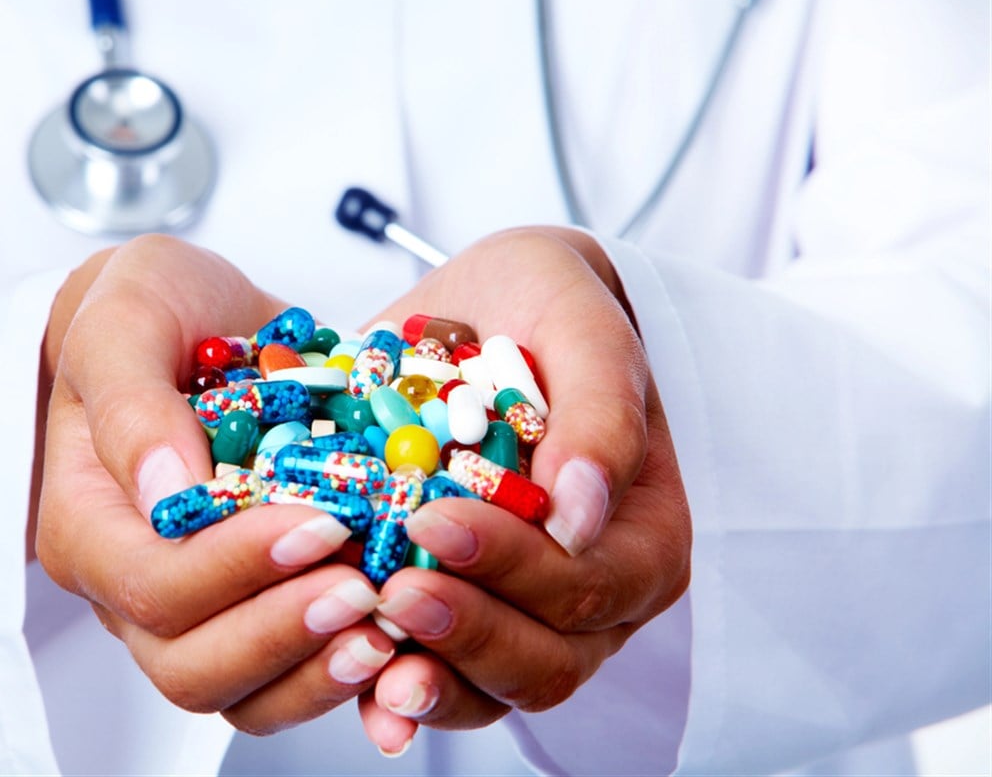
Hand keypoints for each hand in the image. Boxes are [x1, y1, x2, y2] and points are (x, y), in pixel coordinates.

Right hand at [34, 235, 394, 733]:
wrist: (189, 316)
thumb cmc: (145, 310)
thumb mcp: (126, 320)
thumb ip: (132, 403)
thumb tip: (171, 493)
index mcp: (91, 524)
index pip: (153, 585)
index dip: (236, 568)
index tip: (319, 524)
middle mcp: (137, 585)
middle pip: (193, 665)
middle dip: (284, 634)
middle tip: (366, 590)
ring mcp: (201, 604)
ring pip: (244, 691)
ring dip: (318, 669)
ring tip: (389, 626)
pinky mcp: (259, 602)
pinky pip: (293, 669)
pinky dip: (344, 666)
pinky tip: (398, 637)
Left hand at [355, 228, 691, 753]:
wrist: (493, 307)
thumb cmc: (551, 308)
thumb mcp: (582, 326)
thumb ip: (602, 414)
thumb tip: (578, 518)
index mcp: (642, 534)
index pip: (590, 584)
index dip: (514, 565)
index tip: (434, 520)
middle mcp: (593, 594)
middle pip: (545, 659)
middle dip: (465, 631)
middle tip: (390, 589)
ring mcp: (527, 617)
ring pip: (492, 687)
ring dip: (430, 680)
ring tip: (363, 650)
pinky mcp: (463, 616)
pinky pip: (439, 678)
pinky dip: (395, 692)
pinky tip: (356, 682)